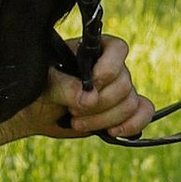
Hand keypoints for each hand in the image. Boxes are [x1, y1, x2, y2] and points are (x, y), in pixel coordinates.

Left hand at [17, 34, 152, 143]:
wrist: (37, 111)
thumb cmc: (39, 89)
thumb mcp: (45, 83)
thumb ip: (65, 86)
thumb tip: (89, 98)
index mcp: (92, 51)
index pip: (118, 49)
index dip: (110, 67)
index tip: (92, 84)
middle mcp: (110, 68)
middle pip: (125, 83)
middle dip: (99, 103)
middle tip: (73, 109)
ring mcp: (118, 90)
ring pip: (130, 103)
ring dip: (104, 118)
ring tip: (77, 121)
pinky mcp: (122, 111)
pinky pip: (143, 113)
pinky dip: (132, 124)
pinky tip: (112, 131)